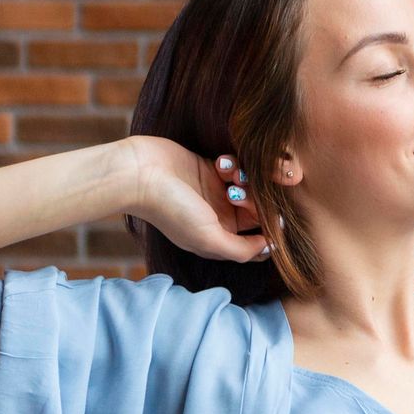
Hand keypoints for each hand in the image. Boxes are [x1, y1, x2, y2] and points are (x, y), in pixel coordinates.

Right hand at [125, 137, 272, 262]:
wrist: (139, 174)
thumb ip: (242, 250)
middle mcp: (220, 218)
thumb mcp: (209, 239)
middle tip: (237, 192)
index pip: (258, 241)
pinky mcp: (211, 169)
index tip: (274, 218)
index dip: (271, 230)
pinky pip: (237, 168)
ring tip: (229, 175)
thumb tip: (269, 249)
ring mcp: (216, 193)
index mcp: (220, 239)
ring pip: (250, 188)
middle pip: (258, 212)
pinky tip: (220, 163)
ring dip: (245, 179)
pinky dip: (234, 164)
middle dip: (256, 200)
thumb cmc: (171, 209)